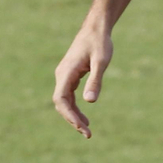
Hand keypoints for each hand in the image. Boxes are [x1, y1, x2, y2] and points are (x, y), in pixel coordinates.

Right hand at [52, 22, 112, 137]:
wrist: (96, 28)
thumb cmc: (100, 43)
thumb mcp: (101, 62)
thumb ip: (95, 81)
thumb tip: (90, 102)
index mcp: (66, 72)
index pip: (61, 100)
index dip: (70, 115)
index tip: (82, 127)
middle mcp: (62, 75)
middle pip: (61, 103)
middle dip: (72, 119)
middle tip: (88, 133)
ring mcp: (64, 75)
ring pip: (64, 101)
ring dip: (74, 115)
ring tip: (87, 130)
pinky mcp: (70, 75)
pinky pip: (68, 95)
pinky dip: (75, 107)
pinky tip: (84, 116)